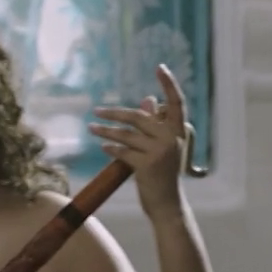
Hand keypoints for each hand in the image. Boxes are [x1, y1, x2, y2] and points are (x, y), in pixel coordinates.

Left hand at [89, 64, 195, 215]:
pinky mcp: (147, 166)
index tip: (160, 67)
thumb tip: (147, 100)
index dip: (169, 84)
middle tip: (96, 111)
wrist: (168, 205)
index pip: (176, 102)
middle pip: (139, 116)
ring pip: (126, 134)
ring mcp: (160, 152)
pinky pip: (123, 151)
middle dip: (114, 113)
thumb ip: (155, 125)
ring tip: (91, 128)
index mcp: (179, 132)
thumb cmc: (163, 175)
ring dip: (105, 131)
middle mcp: (172, 139)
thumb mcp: (163, 148)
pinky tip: (103, 146)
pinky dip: (111, 148)